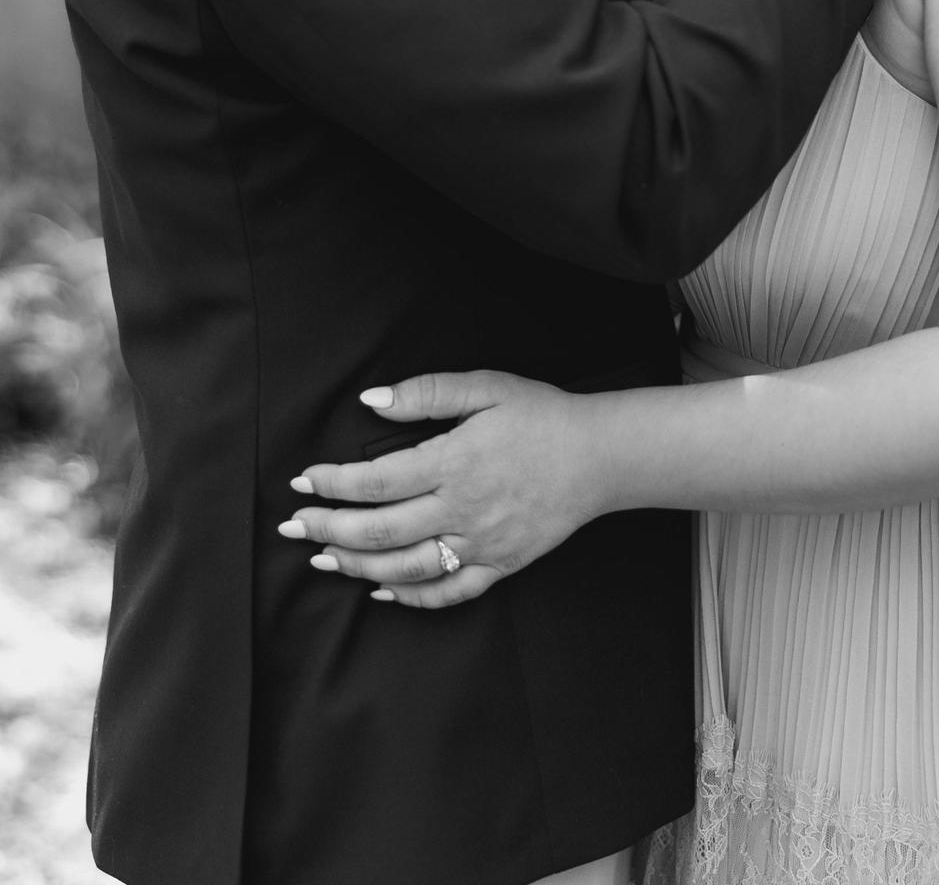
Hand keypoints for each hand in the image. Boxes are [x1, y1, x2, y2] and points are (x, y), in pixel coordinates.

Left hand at [278, 370, 603, 608]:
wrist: (600, 456)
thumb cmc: (542, 415)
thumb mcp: (486, 387)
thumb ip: (427, 393)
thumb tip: (372, 401)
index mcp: (455, 462)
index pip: (377, 481)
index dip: (333, 484)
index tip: (303, 481)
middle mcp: (462, 509)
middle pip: (380, 530)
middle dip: (328, 529)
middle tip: (293, 527)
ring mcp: (480, 544)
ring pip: (405, 567)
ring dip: (357, 566)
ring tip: (323, 559)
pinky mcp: (500, 565)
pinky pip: (448, 592)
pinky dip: (411, 597)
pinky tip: (382, 590)